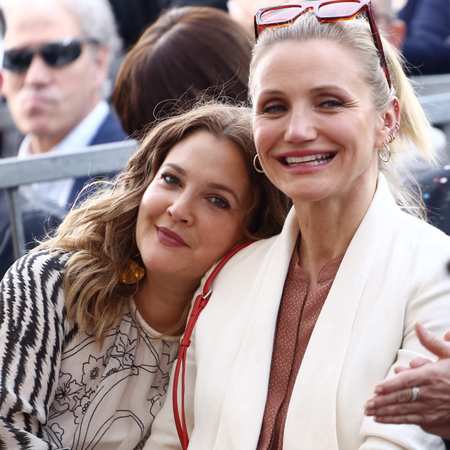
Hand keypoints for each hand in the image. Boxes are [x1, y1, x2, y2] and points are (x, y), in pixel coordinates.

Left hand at [364, 322, 449, 438]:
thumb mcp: (449, 354)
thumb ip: (431, 341)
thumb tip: (417, 324)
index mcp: (432, 376)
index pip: (408, 381)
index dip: (391, 385)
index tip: (376, 388)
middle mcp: (430, 393)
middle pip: (403, 398)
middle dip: (383, 402)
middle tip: (366, 403)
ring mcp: (430, 408)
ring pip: (404, 410)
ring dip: (384, 412)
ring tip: (368, 411)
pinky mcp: (431, 418)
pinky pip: (409, 420)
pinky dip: (393, 420)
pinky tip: (379, 419)